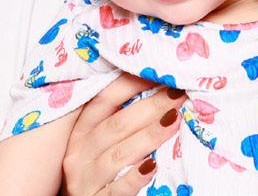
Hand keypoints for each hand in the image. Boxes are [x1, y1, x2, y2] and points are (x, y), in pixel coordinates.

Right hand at [60, 73, 184, 195]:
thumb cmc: (95, 170)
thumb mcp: (96, 144)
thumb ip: (117, 122)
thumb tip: (157, 91)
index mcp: (80, 132)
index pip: (103, 100)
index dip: (129, 85)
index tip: (157, 73)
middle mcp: (79, 152)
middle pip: (116, 125)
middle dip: (150, 107)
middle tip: (177, 94)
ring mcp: (86, 179)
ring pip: (119, 154)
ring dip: (148, 135)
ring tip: (174, 121)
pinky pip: (118, 188)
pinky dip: (135, 176)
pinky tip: (153, 166)